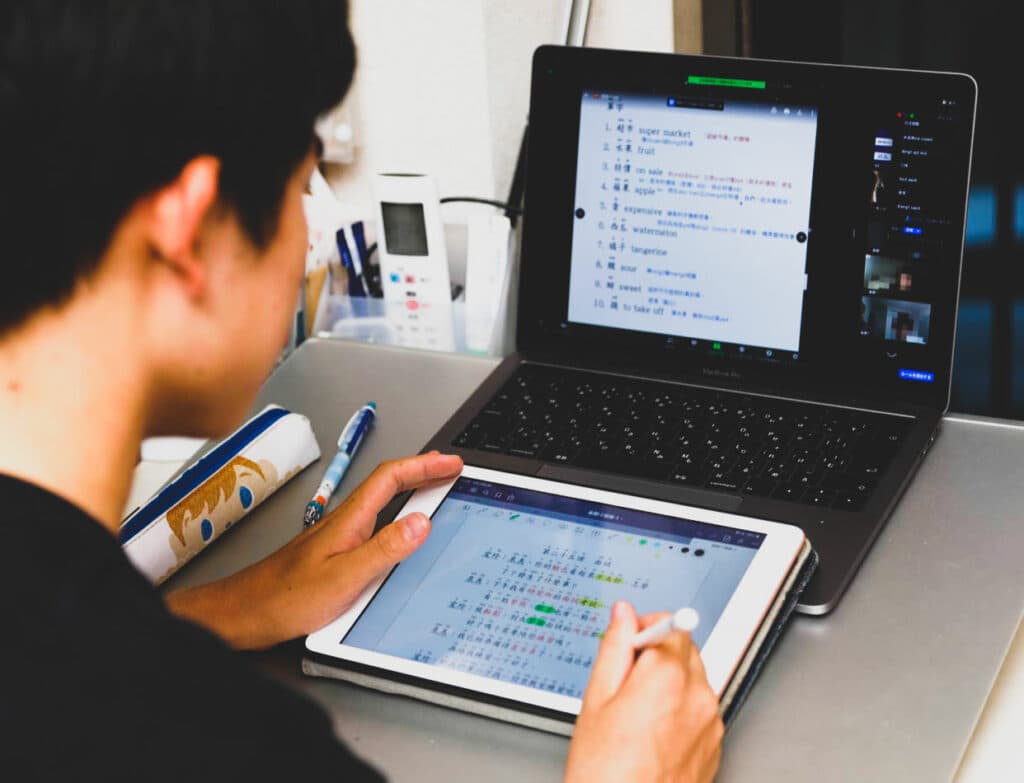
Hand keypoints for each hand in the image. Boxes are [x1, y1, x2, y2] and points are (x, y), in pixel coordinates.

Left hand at [166, 451, 462, 648]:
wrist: (247, 612)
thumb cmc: (286, 597)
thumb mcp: (345, 576)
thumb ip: (384, 549)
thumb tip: (421, 523)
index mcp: (349, 520)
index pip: (391, 478)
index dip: (424, 465)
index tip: (451, 464)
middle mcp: (345, 523)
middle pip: (389, 485)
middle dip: (423, 472)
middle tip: (449, 470)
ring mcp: (339, 537)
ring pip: (381, 504)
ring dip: (411, 492)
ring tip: (433, 491)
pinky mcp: (335, 554)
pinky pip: (374, 525)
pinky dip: (397, 518)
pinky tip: (399, 532)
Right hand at [564, 602, 722, 782]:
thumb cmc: (606, 773)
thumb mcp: (596, 699)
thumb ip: (614, 647)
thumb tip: (622, 615)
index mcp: (667, 676)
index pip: (669, 624)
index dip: (643, 629)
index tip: (628, 640)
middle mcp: (698, 696)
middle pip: (685, 650)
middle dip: (657, 656)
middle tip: (625, 683)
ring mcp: (711, 723)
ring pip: (693, 680)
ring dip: (670, 684)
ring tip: (636, 716)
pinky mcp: (715, 746)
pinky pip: (700, 711)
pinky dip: (681, 712)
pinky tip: (652, 735)